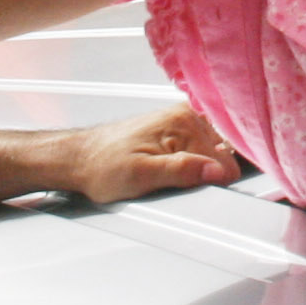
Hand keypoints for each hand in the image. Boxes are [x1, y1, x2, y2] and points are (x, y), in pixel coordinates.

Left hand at [57, 106, 239, 203]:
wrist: (80, 158)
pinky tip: (174, 168)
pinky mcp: (177, 128)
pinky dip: (194, 162)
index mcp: (184, 121)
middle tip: (175, 183)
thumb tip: (217, 171)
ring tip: (170, 175)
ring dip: (199, 169)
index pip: (226, 162)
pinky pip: (202, 147)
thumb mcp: (141, 176)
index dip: (213, 183)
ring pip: (214, 153)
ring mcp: (183, 119)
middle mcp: (187, 114)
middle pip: (223, 155)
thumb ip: (181, 170)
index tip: (193, 190)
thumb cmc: (103, 167)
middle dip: (206, 175)